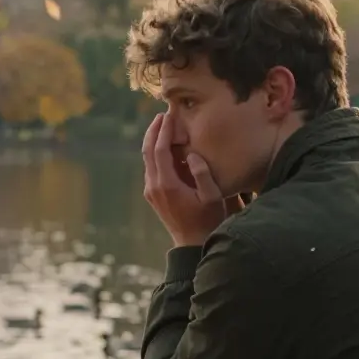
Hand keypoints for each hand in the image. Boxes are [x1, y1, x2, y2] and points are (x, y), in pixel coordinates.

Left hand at [142, 113, 244, 246]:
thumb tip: (192, 154)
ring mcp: (151, 191)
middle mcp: (154, 186)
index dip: (163, 131)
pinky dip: (155, 153)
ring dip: (153, 141)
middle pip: (148, 151)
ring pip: (147, 159)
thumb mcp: (212, 197)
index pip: (160, 150)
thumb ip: (203, 174)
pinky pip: (151, 168)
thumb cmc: (206, 219)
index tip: (169, 115)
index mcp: (167, 184)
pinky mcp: (153, 194)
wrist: (191, 243)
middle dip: (154, 131)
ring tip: (162, 126)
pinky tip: (165, 146)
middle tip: (161, 115)